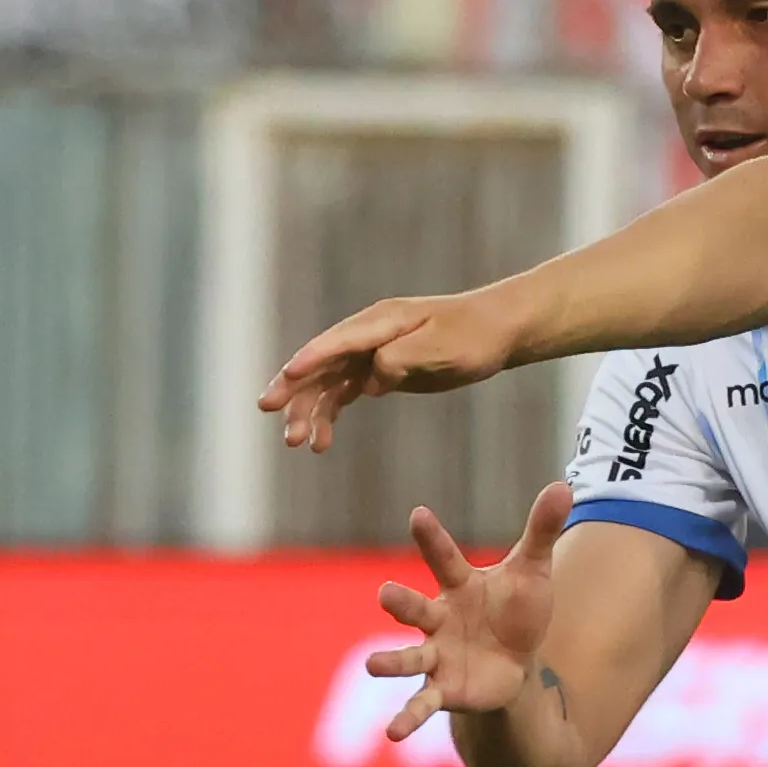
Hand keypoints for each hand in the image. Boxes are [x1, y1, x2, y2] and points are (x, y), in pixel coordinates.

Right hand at [262, 289, 527, 451]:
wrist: (497, 332)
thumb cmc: (472, 336)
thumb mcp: (440, 349)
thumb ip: (400, 360)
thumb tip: (370, 379)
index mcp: (380, 322)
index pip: (335, 343)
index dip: (308, 360)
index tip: (284, 377)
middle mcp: (367, 335)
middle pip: (320, 363)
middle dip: (294, 389)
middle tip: (270, 413)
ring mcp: (370, 352)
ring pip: (327, 382)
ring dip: (310, 411)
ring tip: (300, 444)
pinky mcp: (379, 369)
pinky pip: (344, 392)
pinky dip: (330, 415)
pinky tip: (322, 442)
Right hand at [365, 484, 567, 738]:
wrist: (515, 664)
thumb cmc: (516, 610)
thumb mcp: (532, 571)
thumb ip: (540, 530)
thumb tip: (564, 483)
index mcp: (458, 586)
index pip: (444, 558)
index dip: (432, 538)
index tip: (418, 514)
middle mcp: (438, 619)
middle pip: (415, 608)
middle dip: (400, 602)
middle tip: (383, 594)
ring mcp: (436, 655)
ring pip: (409, 657)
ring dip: (390, 662)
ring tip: (372, 667)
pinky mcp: (442, 690)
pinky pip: (420, 704)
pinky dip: (406, 718)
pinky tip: (391, 734)